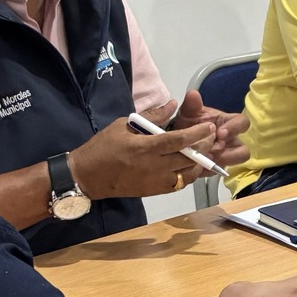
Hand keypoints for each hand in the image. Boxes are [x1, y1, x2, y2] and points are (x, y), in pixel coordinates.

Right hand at [70, 107, 215, 198]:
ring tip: (201, 151)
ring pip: (187, 175)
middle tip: (209, 137)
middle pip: (189, 159)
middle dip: (203, 147)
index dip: (197, 133)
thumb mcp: (123, 125)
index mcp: (145, 148)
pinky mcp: (153, 192)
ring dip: (198, 163)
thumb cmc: (103, 146)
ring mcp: (155, 182)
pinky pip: (178, 185)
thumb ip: (151, 116)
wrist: (87, 176)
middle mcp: (153, 166)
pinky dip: (187, 175)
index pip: (178, 141)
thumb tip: (172, 104)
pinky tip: (188, 165)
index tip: (209, 126)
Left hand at [168, 89, 249, 166]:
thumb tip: (193, 94)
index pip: (242, 123)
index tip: (220, 133)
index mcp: (228, 123)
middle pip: (244, 149)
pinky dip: (209, 169)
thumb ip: (191, 105)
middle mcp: (232, 140)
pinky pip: (219, 170)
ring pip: (236, 162)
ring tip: (206, 159)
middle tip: (213, 150)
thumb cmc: (189, 123)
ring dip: (224, 161)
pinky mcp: (218, 166)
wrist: (177, 140)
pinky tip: (197, 167)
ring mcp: (227, 155)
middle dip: (230, 152)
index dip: (235, 128)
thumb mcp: (188, 113)